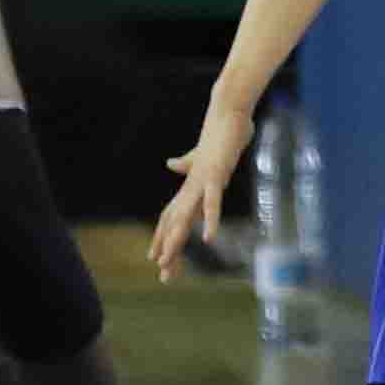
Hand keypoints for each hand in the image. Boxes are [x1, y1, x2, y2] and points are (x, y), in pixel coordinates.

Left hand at [150, 99, 255, 276]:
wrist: (228, 110)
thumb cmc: (221, 133)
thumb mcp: (203, 155)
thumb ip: (187, 162)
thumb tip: (171, 163)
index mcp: (191, 184)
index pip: (172, 215)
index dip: (163, 237)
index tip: (156, 259)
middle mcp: (191, 185)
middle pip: (174, 222)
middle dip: (168, 249)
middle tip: (162, 274)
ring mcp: (202, 180)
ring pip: (185, 215)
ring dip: (176, 239)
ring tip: (167, 261)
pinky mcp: (216, 173)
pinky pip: (212, 201)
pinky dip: (210, 219)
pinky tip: (208, 238)